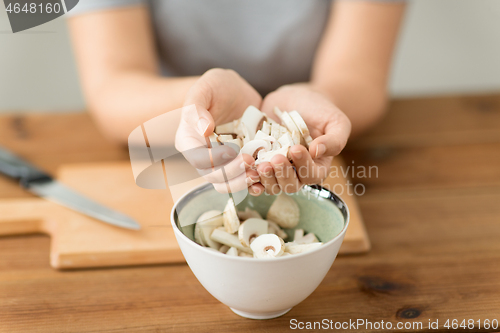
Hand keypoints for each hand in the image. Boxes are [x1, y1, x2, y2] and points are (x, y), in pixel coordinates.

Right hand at [175, 68, 261, 192]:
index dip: (212, 159)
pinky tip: (266, 176)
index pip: (196, 158)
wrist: (238, 93)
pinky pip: (243, 181)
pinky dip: (254, 183)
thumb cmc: (218, 87)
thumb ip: (198, 106)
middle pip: (212, 176)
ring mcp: (221, 164)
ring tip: (258, 172)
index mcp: (188, 140)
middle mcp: (202, 157)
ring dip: (242, 183)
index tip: (231, 151)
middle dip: (231, 173)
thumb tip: (202, 130)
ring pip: (227, 184)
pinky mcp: (238, 166)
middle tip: (250, 161)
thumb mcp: (207, 87)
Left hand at [249, 84, 350, 194]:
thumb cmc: (320, 111)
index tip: (296, 149)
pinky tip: (246, 170)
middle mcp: (296, 172)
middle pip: (290, 185)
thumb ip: (334, 139)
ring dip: (265, 179)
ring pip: (271, 185)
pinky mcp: (259, 161)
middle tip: (275, 159)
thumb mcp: (335, 121)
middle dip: (282, 174)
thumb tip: (318, 152)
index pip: (312, 175)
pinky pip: (254, 177)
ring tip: (260, 164)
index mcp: (317, 166)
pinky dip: (249, 177)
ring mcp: (276, 169)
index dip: (304, 166)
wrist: (296, 98)